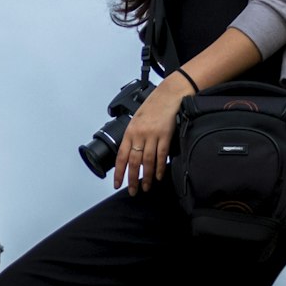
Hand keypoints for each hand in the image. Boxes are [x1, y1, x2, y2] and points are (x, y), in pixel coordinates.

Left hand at [114, 76, 189, 195]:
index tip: (116, 183)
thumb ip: (132, 136)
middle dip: (132, 179)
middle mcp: (139, 134)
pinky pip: (161, 155)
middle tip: (132, 191)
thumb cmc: (153, 106)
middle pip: (133, 161)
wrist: (169, 95)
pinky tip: (157, 176)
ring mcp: (153, 135)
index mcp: (130, 131)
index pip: (121, 156)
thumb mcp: (136, 120)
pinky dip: (159, 168)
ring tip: (145, 187)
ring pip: (147, 161)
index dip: (118, 172)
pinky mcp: (165, 135)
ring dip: (146, 176)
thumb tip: (129, 154)